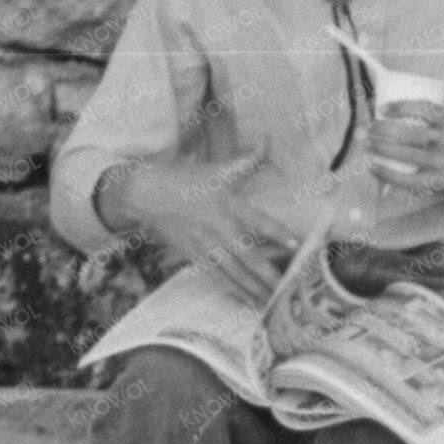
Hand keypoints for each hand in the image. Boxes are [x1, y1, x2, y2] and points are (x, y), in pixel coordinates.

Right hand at [111, 154, 299, 301]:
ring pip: (233, 272)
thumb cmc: (186, 179)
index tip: (297, 243)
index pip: (259, 221)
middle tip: (287, 290)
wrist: (146, 193)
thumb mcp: (218, 168)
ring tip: (272, 304)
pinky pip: (217, 277)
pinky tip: (247, 301)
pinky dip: (233, 290)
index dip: (278, 232)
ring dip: (253, 289)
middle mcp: (219, 228)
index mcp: (229, 205)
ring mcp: (206, 245)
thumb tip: (268, 139)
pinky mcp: (194, 256)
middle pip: (248, 256)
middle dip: (268, 275)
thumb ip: (248, 159)